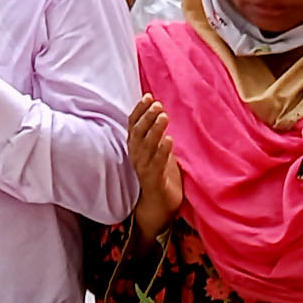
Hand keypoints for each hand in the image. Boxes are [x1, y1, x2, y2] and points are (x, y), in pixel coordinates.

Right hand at [129, 95, 185, 239]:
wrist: (158, 206)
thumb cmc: (160, 176)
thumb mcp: (158, 151)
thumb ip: (156, 135)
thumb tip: (160, 112)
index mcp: (136, 148)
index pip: (133, 126)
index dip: (139, 110)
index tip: (148, 96)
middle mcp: (136, 157)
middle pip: (138, 133)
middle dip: (146, 117)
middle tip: (157, 104)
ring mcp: (143, 169)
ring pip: (146, 146)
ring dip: (154, 130)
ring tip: (163, 116)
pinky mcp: (153, 181)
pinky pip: (156, 164)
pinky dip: (162, 152)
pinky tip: (169, 140)